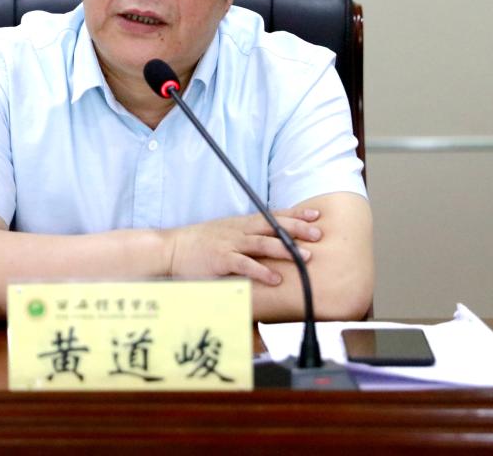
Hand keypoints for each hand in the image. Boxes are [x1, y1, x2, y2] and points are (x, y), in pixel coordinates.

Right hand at [165, 207, 321, 285]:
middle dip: (298, 228)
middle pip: (274, 226)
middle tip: (319, 233)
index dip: (296, 214)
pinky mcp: (221, 259)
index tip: (316, 214)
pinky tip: (276, 279)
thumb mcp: (227, 233)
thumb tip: (272, 242)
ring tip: (306, 256)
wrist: (173, 248)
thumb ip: (249, 236)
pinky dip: (261, 271)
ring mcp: (231, 244)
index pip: (274, 215)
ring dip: (286, 249)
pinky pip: (244, 264)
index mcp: (243, 223)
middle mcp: (240, 230)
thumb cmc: (202, 243)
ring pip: (263, 243)